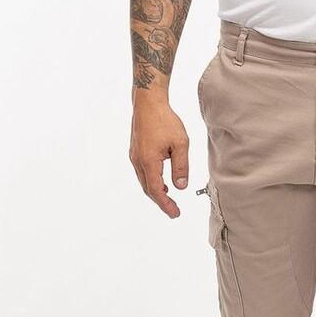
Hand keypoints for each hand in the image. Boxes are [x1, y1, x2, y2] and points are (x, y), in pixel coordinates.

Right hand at [129, 88, 188, 216]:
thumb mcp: (180, 143)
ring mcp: (134, 156)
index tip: (175, 213)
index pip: (156, 190)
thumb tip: (181, 187)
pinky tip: (162, 180)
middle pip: (148, 189)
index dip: (166, 204)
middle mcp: (138, 161)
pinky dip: (152, 181)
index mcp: (149, 161)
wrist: (148, 103)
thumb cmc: (165, 120)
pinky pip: (142, 172)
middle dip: (161, 201)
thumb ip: (181, 166)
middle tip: (174, 210)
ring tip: (169, 198)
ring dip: (156, 191)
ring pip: (144, 181)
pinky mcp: (135, 151)